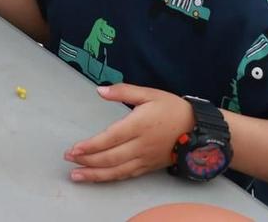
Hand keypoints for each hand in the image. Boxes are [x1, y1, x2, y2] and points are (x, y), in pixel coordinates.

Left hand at [63, 84, 193, 183]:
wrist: (199, 129)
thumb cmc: (172, 109)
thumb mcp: (149, 94)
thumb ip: (123, 92)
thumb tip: (100, 90)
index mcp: (138, 125)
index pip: (110, 139)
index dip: (90, 146)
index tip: (74, 149)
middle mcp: (141, 145)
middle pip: (110, 158)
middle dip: (87, 161)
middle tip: (68, 160)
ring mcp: (145, 158)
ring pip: (117, 170)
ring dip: (95, 174)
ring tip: (77, 176)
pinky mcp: (149, 166)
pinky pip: (127, 175)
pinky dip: (111, 178)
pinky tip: (99, 178)